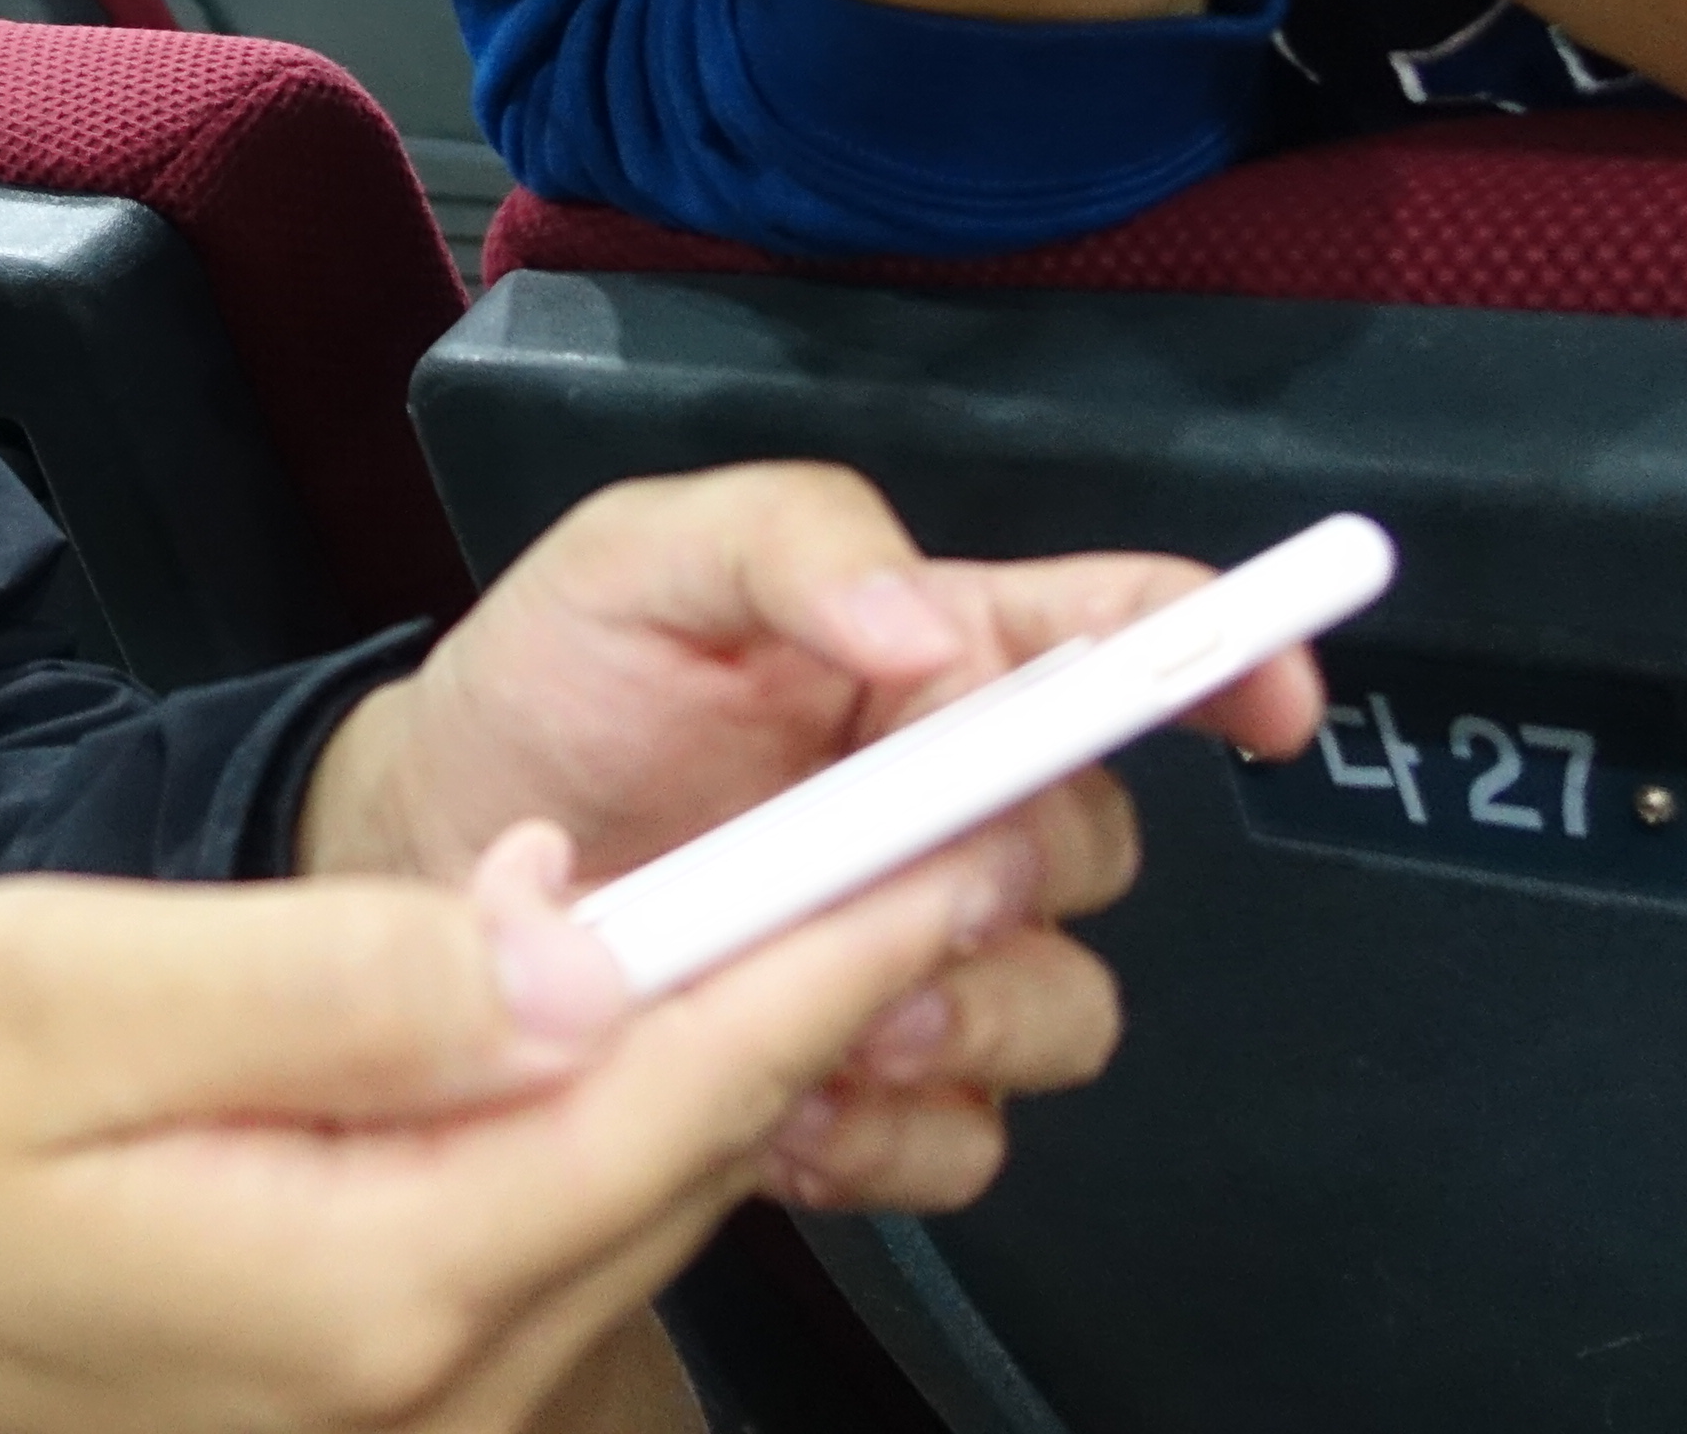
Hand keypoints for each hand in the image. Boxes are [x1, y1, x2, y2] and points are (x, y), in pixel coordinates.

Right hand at [0, 824, 1041, 1433]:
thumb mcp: (70, 996)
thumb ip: (340, 978)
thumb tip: (578, 942)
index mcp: (370, 1280)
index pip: (662, 1101)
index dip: (821, 958)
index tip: (953, 841)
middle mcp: (432, 1379)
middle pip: (680, 1161)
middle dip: (827, 993)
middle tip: (961, 825)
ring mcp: (418, 1406)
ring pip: (638, 1201)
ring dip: (747, 1052)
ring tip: (866, 889)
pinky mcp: (389, 1385)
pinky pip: (564, 1238)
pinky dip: (639, 1118)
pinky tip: (666, 1007)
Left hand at [299, 464, 1327, 1212]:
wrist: (418, 855)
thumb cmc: (544, 687)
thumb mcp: (638, 555)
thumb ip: (794, 541)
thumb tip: (931, 626)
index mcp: (933, 657)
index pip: (1128, 637)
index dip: (1224, 652)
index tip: (1268, 692)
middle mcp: (952, 810)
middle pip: (1107, 847)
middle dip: (1028, 864)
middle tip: (911, 870)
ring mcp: (916, 958)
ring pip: (1064, 1013)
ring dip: (970, 1014)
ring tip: (831, 1000)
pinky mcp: (863, 1089)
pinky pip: (961, 1145)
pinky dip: (884, 1128)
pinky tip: (777, 1085)